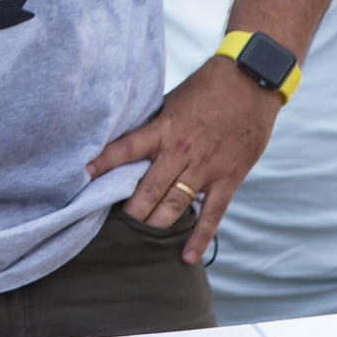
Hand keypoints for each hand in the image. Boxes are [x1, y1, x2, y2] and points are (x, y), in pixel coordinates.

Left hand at [86, 55, 282, 262]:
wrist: (252, 81)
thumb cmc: (208, 88)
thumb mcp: (172, 101)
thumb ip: (156, 124)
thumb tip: (132, 142)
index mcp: (164, 128)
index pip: (126, 149)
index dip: (104, 163)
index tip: (85, 176)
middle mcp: (181, 151)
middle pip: (148, 188)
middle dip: (130, 208)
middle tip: (115, 221)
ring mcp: (206, 167)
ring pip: (174, 205)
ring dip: (155, 222)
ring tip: (139, 235)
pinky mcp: (229, 178)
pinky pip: (212, 214)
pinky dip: (199, 237)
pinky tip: (186, 256)